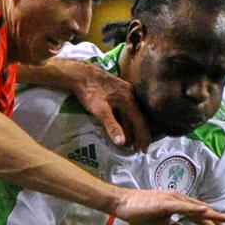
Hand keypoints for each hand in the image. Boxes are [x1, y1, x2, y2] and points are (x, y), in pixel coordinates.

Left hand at [18, 57, 149, 148]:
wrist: (81, 74)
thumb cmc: (90, 92)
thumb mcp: (101, 111)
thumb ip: (112, 126)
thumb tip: (122, 143)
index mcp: (129, 100)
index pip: (140, 122)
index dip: (142, 137)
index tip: (143, 150)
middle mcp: (131, 95)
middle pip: (139, 118)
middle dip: (139, 134)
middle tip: (138, 149)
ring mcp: (126, 91)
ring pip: (133, 113)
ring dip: (133, 127)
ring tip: (132, 140)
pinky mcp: (120, 89)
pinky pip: (128, 107)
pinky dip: (128, 119)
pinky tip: (124, 124)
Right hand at [111, 187, 224, 224]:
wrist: (123, 204)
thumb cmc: (138, 213)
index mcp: (177, 206)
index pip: (198, 217)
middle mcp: (178, 200)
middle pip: (201, 213)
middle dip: (216, 224)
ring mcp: (172, 200)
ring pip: (195, 209)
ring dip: (211, 215)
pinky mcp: (165, 202)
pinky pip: (183, 207)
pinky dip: (195, 209)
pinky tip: (205, 212)